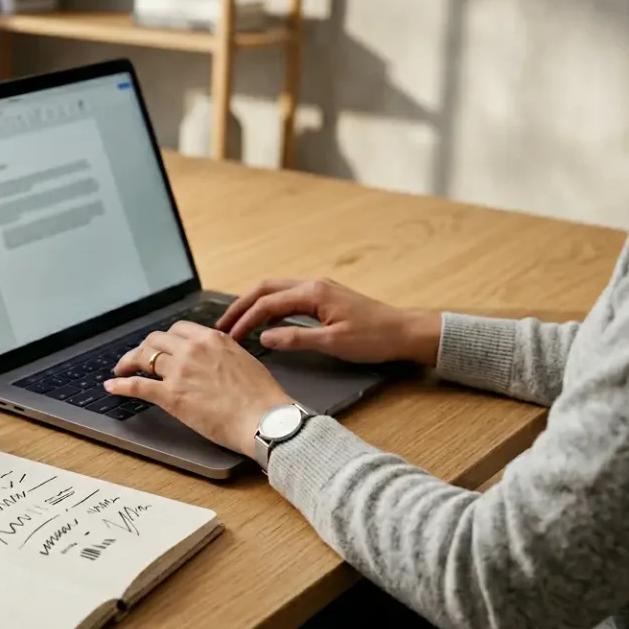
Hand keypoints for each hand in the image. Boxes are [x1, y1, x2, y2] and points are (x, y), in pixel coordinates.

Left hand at [104, 321, 293, 457]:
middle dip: (144, 348)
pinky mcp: (172, 395)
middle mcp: (193, 349)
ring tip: (122, 370)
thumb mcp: (244, 361)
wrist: (266, 419)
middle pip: (156, 339)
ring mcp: (180, 371)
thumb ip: (223, 354)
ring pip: (145, 357)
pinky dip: (121, 384)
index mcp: (212, 338)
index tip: (161, 347)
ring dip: (129, 363)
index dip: (165, 339)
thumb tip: (213, 359)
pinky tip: (112, 386)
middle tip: (137, 359)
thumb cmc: (262, 397)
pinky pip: (138, 385)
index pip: (178, 329)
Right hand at [215, 278, 441, 365]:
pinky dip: (270, 306)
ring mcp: (320, 289)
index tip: (229, 336)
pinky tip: (266, 322)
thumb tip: (264, 338)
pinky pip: (288, 297)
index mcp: (313, 293)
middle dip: (241, 305)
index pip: (267, 303)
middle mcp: (314, 285)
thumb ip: (295, 339)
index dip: (245, 319)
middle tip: (223, 324)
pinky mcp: (325, 298)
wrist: (405, 332)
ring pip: (276, 290)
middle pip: (265, 288)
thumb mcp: (332, 343)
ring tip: (237, 322)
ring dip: (254, 304)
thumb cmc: (374, 338)